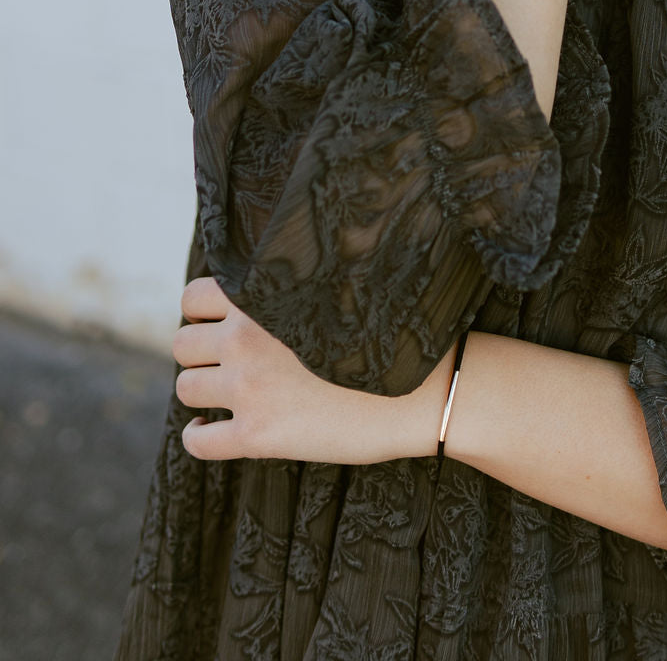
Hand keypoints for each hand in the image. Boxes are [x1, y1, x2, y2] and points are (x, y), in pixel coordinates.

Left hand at [172, 277, 453, 463]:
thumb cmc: (386, 335)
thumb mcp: (334, 292)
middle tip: (225, 364)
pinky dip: (198, 437)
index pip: (193, 297)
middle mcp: (245, 340)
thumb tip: (255, 292)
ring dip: (201, 392)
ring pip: (186, 389)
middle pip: (183, 345)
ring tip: (226, 395)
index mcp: (263, 298)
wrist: (419, 391)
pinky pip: (197, 442)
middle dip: (201, 355)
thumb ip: (288, 291)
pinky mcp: (257, 436)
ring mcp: (249, 389)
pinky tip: (212, 431)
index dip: (202, 313)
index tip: (219, 326)